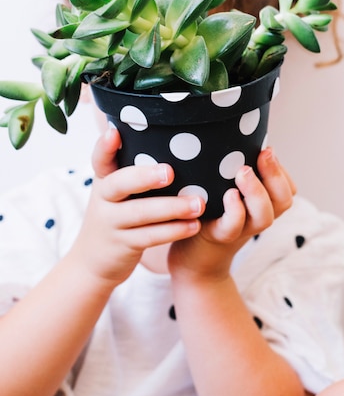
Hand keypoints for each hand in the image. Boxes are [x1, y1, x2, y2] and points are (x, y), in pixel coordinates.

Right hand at [70, 127, 203, 287]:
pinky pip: (150, 236)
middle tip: (170, 172)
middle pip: (119, 184)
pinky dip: (173, 230)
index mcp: (104, 180)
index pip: (99, 159)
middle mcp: (103, 199)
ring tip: (199, 204)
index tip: (114, 133)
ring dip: (172, 208)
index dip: (104, 147)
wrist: (92, 263)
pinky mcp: (123, 245)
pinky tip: (194, 225)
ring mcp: (111, 223)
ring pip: (140, 213)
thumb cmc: (115, 216)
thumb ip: (132, 173)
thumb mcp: (114, 193)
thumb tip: (172, 143)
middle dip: (144, 177)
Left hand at [168, 147, 295, 280]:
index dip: (281, 171)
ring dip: (257, 191)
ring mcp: (241, 230)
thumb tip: (232, 128)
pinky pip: (234, 226)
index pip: (287, 189)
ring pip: (264, 216)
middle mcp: (256, 218)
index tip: (266, 148)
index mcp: (262, 204)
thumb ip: (233, 168)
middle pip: (283, 200)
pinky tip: (229, 195)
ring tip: (243, 171)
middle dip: (275, 175)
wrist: (191, 256)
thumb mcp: (224, 188)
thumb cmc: (208, 213)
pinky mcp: (219, 237)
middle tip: (263, 154)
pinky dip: (236, 210)